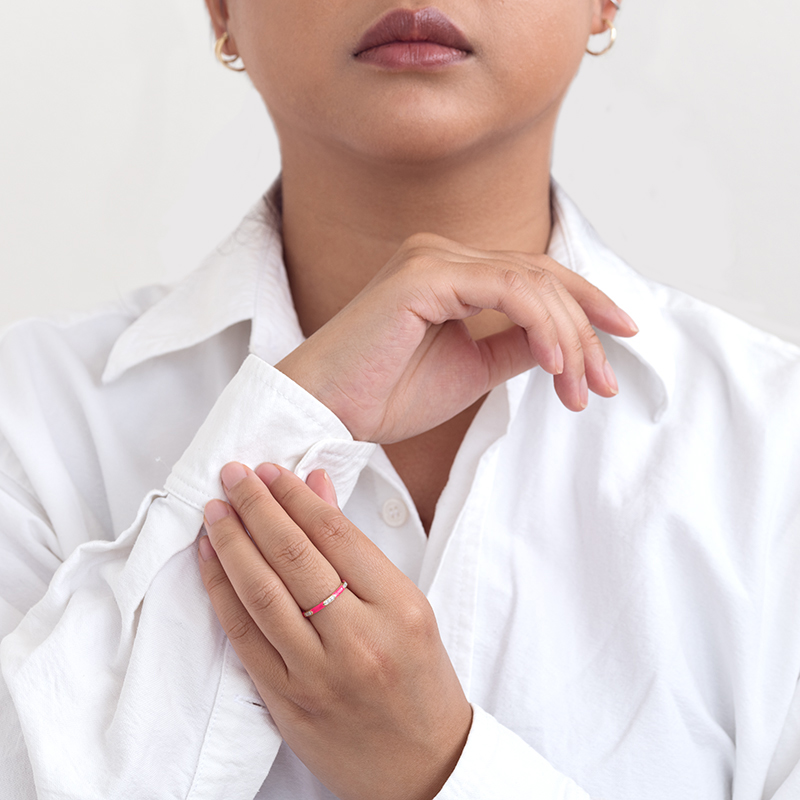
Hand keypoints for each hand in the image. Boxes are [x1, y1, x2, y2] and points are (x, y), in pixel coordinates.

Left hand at [198, 462, 471, 799]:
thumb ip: (358, 549)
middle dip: (257, 507)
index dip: (296, 497)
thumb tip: (316, 488)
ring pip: (262, 594)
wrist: (423, 765)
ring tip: (215, 510)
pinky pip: (245, 638)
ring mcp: (319, 675)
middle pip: (294, 556)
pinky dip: (222, 593)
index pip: (336, 535)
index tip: (271, 472)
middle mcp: (359, 640)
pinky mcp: (287, 703)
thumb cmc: (422, 681)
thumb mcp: (409, 607)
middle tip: (234, 475)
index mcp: (400, 609)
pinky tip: (210, 562)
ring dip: (231, 544)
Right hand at [277, 233, 637, 442]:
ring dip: (569, 336)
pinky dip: (542, 324)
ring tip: (581, 387)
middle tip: (604, 385)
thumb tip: (565, 341)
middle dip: (585, 332)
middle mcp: (442, 253)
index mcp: (451, 272)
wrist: (328, 411)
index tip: (622, 340)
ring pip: (532, 282)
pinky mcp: (424, 274)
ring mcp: (432, 257)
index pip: (535, 277)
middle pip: (542, 278)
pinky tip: (556, 363)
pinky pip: (507, 289)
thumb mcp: (473, 370)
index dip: (586, 305)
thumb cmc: (385, 394)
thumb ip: (517, 346)